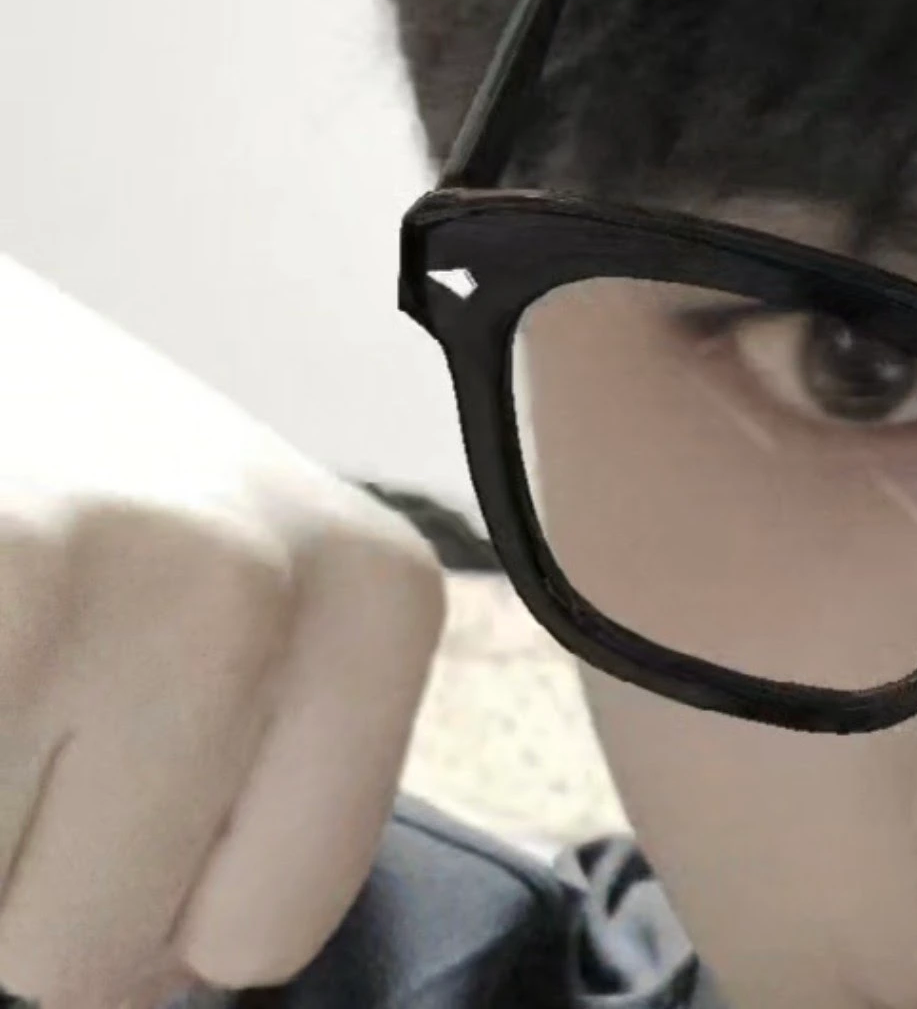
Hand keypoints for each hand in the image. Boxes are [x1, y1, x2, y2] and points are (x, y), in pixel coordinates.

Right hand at [0, 257, 446, 1006]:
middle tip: (21, 682)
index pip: (260, 935)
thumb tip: (181, 980)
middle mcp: (257, 583)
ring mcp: (93, 572)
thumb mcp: (226, 589)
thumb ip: (258, 767)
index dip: (150, 898)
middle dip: (29, 870)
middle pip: (101, 954)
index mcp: (370, 602)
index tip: (101, 759)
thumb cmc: (61, 469)